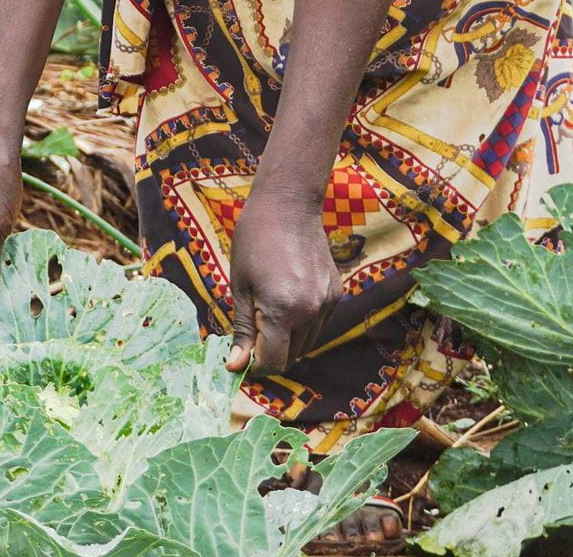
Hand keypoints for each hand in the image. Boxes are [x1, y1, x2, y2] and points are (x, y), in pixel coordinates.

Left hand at [222, 185, 340, 376]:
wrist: (288, 206)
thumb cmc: (254, 241)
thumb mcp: (240, 286)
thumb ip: (243, 329)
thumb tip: (236, 365)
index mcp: (282, 310)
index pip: (273, 362)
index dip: (255, 366)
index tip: (241, 359)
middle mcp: (310, 311)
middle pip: (292, 356)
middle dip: (270, 354)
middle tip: (251, 336)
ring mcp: (327, 303)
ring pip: (307, 343)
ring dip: (287, 341)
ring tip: (268, 313)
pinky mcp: (336, 293)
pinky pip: (319, 324)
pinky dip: (302, 325)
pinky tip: (288, 301)